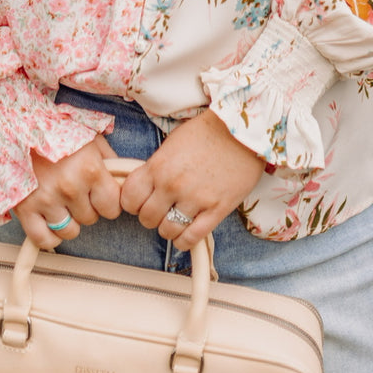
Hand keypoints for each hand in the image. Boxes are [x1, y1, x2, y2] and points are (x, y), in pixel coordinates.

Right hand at [13, 135, 121, 248]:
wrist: (17, 124)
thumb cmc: (55, 129)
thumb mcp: (89, 137)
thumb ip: (108, 160)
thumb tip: (121, 178)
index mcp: (90, 170)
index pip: (112, 207)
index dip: (108, 201)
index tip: (100, 194)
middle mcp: (70, 188)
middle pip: (91, 218)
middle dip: (86, 206)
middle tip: (75, 190)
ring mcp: (47, 200)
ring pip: (70, 231)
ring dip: (68, 220)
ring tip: (61, 202)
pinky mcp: (25, 209)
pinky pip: (43, 239)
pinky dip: (49, 236)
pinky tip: (49, 221)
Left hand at [120, 110, 264, 250]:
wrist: (243, 131)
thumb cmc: (207, 132)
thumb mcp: (172, 143)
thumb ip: (156, 167)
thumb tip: (146, 187)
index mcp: (158, 166)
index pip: (129, 198)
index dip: (132, 202)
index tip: (140, 201)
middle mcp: (172, 185)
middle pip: (146, 218)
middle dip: (151, 216)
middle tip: (161, 209)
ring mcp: (194, 199)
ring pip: (167, 231)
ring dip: (169, 228)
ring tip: (176, 218)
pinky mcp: (216, 210)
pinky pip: (192, 238)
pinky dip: (185, 240)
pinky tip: (187, 232)